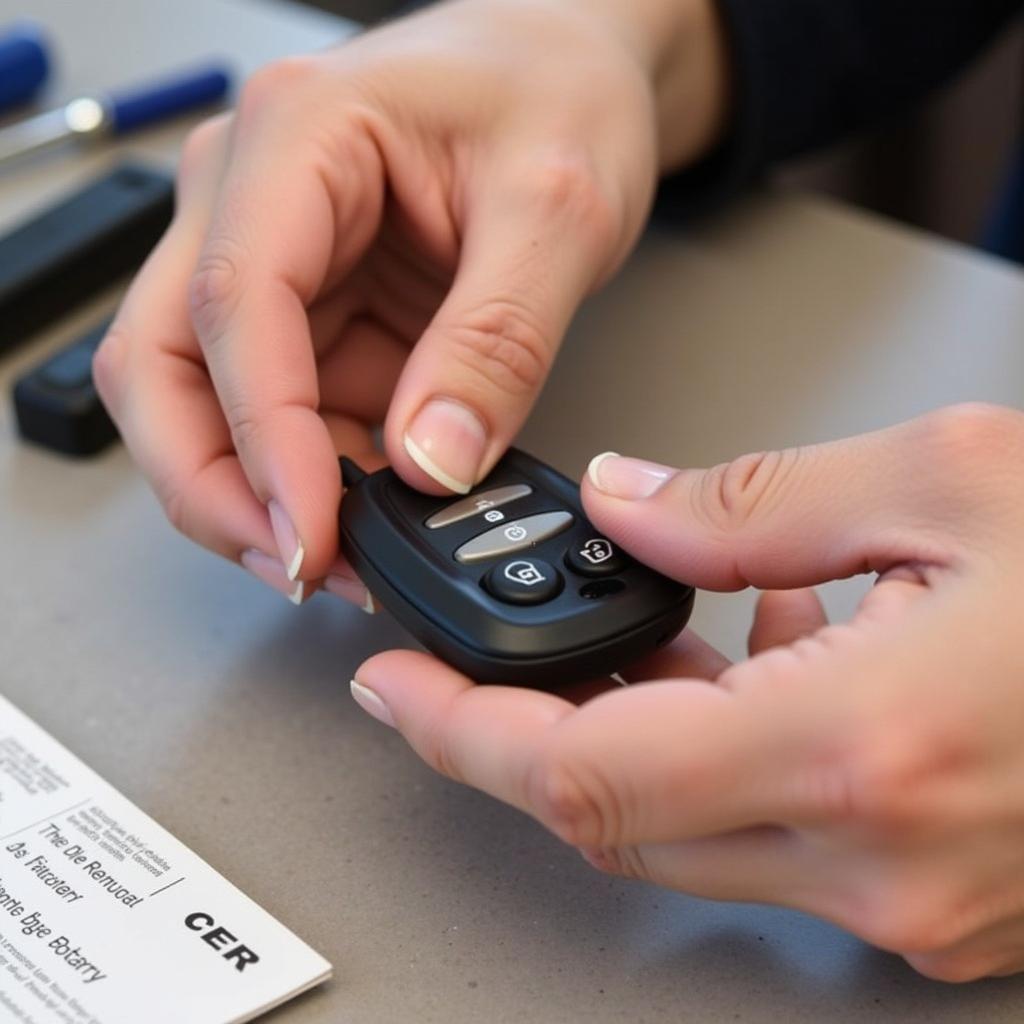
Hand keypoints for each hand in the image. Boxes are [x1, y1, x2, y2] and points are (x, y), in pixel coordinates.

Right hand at [92, 0, 727, 604]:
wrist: (570, 64)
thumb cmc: (558, 92)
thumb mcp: (558, 212)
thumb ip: (497, 342)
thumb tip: (431, 463)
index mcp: (298, 139)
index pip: (234, 306)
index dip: (262, 440)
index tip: (314, 533)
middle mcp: (252, 198)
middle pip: (164, 364)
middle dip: (216, 485)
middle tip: (301, 566)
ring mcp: (273, 258)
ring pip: (206, 402)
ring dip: (261, 492)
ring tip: (350, 557)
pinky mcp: (309, 310)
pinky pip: (282, 411)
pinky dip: (312, 476)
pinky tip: (368, 511)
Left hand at [353, 403, 1023, 981]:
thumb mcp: (949, 478)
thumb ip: (755, 504)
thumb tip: (631, 509)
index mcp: (867, 751)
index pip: (590, 776)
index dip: (467, 736)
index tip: (397, 693)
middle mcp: (882, 861)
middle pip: (619, 815)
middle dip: (529, 732)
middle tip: (485, 658)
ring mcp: (911, 903)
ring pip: (687, 828)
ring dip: (639, 731)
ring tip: (666, 621)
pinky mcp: (934, 900)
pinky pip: (769, 834)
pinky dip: (724, 752)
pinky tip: (762, 662)